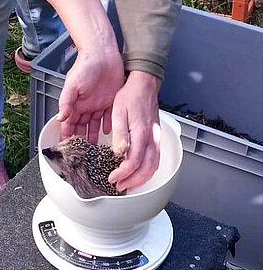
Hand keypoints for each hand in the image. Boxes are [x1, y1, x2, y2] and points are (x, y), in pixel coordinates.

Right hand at [57, 46, 124, 143]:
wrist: (102, 53)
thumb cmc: (84, 65)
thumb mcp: (72, 84)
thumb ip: (66, 101)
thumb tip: (60, 118)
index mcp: (75, 103)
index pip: (69, 123)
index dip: (67, 135)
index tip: (66, 148)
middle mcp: (86, 105)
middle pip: (81, 126)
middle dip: (80, 140)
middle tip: (82, 155)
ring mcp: (98, 103)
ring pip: (95, 124)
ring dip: (94, 136)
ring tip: (96, 150)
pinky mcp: (110, 100)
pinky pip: (109, 117)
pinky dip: (109, 126)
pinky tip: (109, 134)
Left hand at [108, 71, 160, 190]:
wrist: (144, 84)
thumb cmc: (130, 95)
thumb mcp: (119, 112)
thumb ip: (120, 134)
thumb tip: (119, 153)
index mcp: (141, 132)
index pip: (135, 161)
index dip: (123, 173)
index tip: (112, 178)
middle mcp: (152, 138)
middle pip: (147, 169)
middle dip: (133, 181)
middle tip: (119, 186)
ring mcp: (156, 138)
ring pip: (154, 166)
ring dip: (141, 178)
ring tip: (127, 183)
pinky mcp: (156, 137)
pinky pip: (155, 159)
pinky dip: (147, 170)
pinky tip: (138, 171)